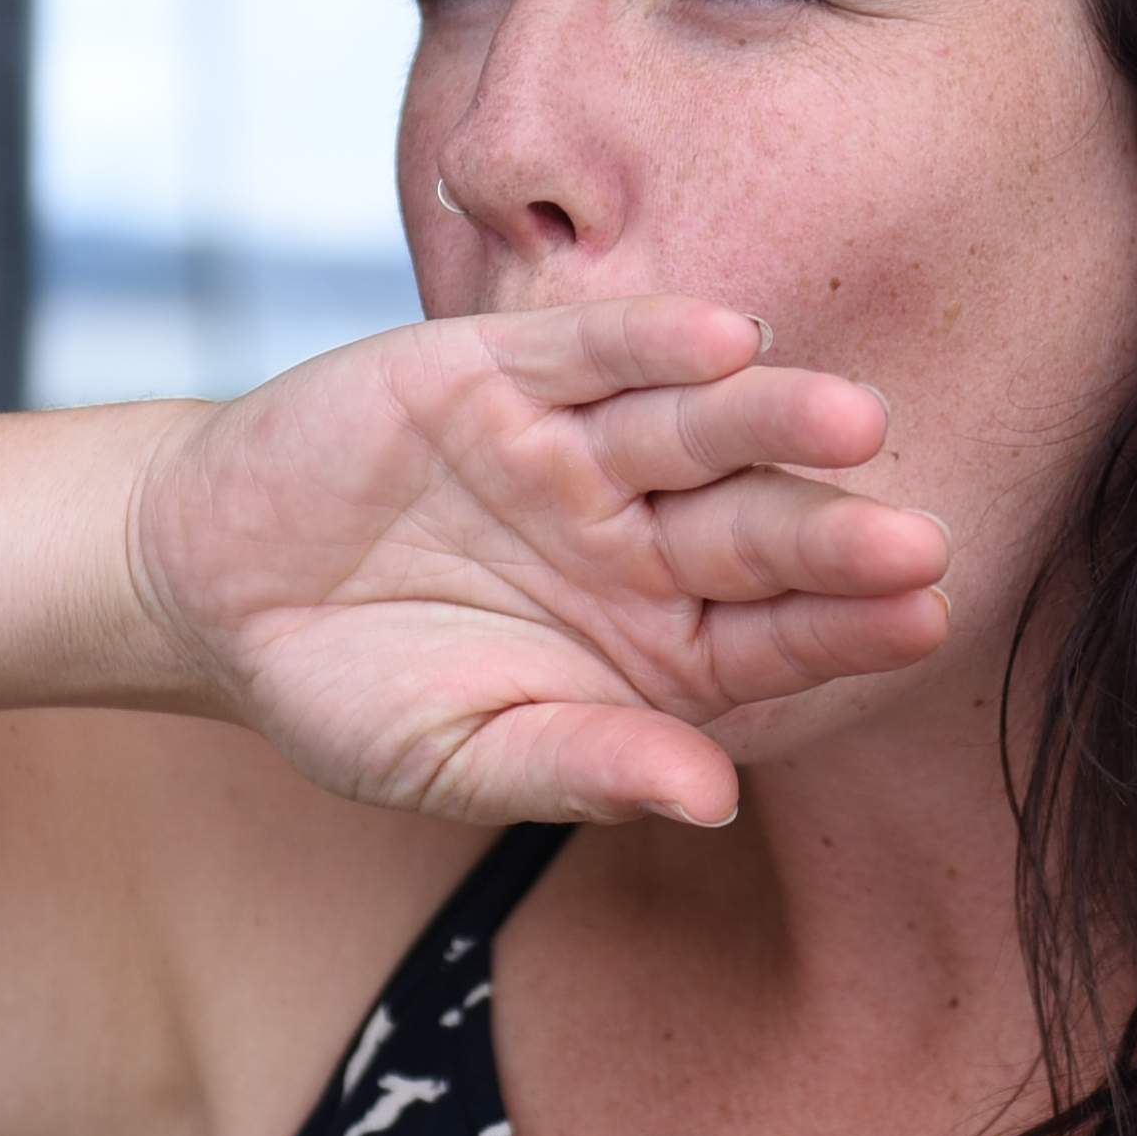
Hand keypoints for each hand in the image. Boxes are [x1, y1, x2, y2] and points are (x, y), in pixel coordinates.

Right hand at [127, 297, 954, 829]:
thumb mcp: (455, 758)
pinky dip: (652, 339)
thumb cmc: (353, 694)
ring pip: (693, 427)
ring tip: (854, 417)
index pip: (776, 637)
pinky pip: (591, 350)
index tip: (925, 623)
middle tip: (915, 540)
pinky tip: (726, 337)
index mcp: (656, 646)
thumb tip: (712, 799)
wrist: (211, 591)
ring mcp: (574, 448)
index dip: (846, 628)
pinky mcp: (497, 368)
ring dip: (771, 418)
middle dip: (831, 534)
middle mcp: (638, 539)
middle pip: (755, 529)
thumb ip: (581, 767)